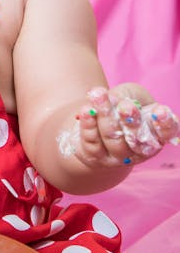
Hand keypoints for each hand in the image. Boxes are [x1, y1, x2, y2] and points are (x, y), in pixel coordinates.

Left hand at [58, 86, 178, 168]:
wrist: (95, 125)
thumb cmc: (119, 107)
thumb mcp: (129, 95)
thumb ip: (127, 95)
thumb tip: (115, 99)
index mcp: (155, 134)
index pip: (165, 133)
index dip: (165, 124)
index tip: (159, 111)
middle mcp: (139, 150)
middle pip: (136, 137)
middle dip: (130, 120)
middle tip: (125, 105)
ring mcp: (118, 157)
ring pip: (112, 139)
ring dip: (105, 116)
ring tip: (98, 95)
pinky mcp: (96, 157)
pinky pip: (92, 141)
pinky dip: (88, 125)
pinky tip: (86, 110)